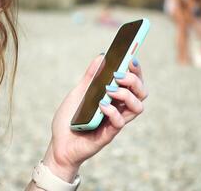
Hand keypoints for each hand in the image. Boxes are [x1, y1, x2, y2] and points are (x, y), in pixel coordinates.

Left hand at [43, 54, 147, 181]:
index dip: (136, 71)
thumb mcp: (78, 93)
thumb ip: (91, 77)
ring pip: (137, 107)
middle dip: (134, 80)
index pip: (134, 83)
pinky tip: (101, 105)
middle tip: (118, 75)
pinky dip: (112, 111)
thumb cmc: (69, 118)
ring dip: (126, 95)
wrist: (59, 144)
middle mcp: (118, 109)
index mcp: (114, 97)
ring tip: (110, 89)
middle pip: (141, 93)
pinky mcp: (108, 134)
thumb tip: (102, 56)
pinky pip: (120, 122)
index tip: (130, 59)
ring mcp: (115, 122)